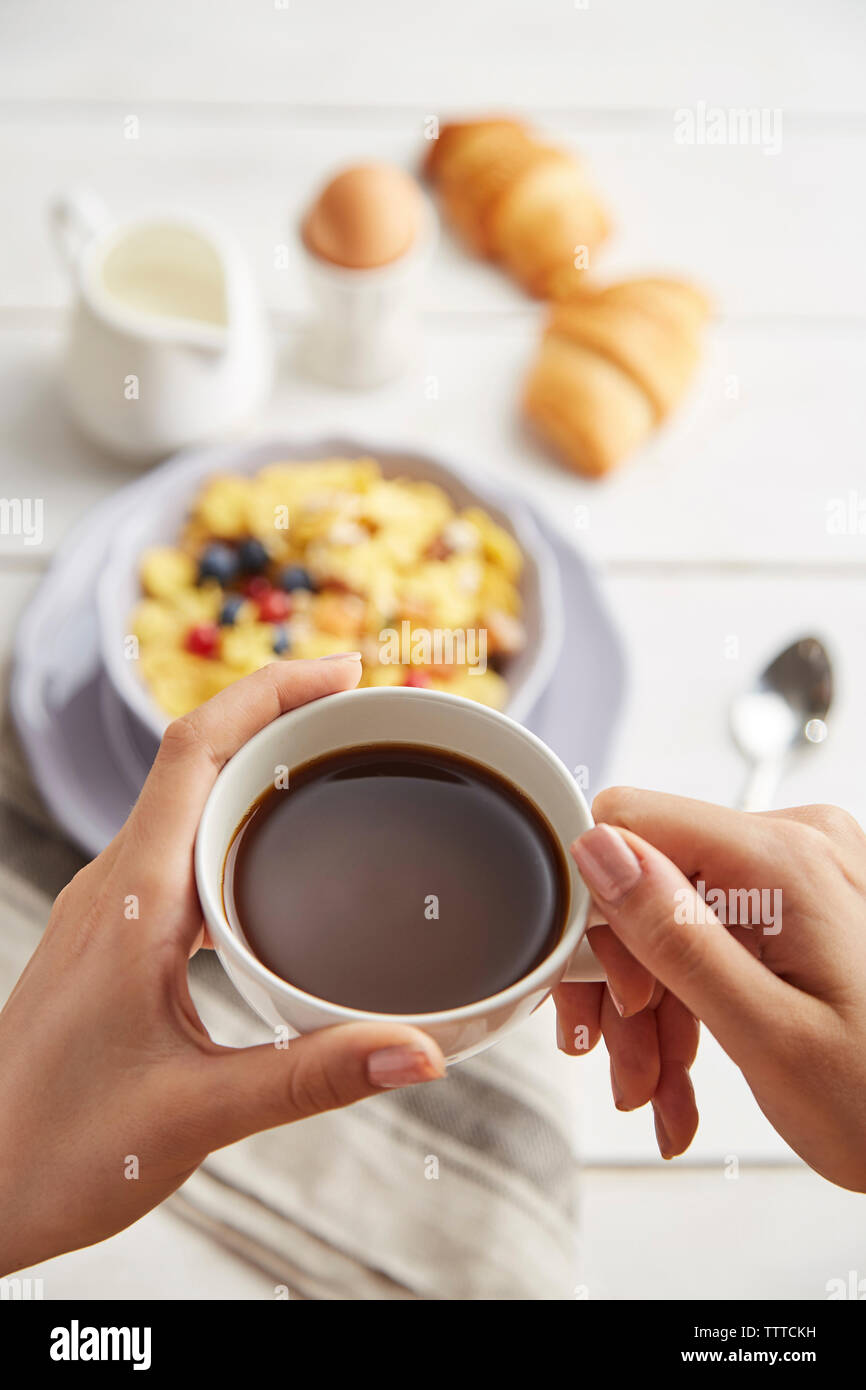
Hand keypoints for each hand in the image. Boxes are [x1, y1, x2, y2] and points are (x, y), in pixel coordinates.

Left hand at [0, 657, 443, 1275]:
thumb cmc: (55, 1153)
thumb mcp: (198, 1114)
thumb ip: (314, 1076)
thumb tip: (420, 1049)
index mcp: (133, 902)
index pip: (196, 751)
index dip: (269, 691)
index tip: (344, 671)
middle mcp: (115, 887)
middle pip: (197, 761)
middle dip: (280, 717)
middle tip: (365, 716)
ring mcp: (109, 911)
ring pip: (186, 806)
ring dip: (257, 773)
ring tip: (336, 772)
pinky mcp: (112, 941)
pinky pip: (179, 854)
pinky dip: (236, 832)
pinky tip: (278, 870)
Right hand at [558, 788, 865, 1190]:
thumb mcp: (767, 1035)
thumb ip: (676, 935)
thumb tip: (597, 850)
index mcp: (784, 860)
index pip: (630, 823)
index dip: (594, 908)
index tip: (594, 989)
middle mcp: (793, 846)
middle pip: (647, 884)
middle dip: (624, 987)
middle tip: (625, 1069)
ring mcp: (798, 874)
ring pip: (672, 920)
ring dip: (652, 1013)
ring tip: (657, 1093)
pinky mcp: (797, 905)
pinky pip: (711, 937)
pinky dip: (687, 1007)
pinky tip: (681, 1076)